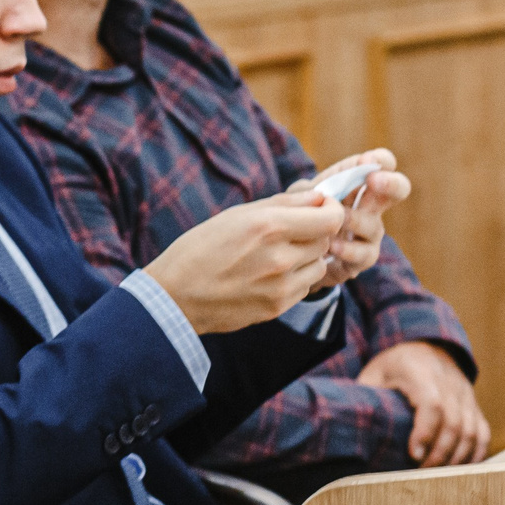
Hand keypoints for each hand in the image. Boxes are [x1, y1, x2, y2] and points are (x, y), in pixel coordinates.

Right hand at [140, 196, 346, 335]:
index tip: (319, 208)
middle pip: (326, 240)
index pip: (331, 217)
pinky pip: (305, 287)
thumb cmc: (199, 250)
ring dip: (307, 257)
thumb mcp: (236, 215)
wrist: (174, 297)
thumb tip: (318, 196)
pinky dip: (295, 278)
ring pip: (319, 265)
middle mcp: (280, 257)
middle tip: (290, 232)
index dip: (330, 209)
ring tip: (276, 256)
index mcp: (269, 226)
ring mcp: (281, 286)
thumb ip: (283, 204)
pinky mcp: (278, 307)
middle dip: (314, 232)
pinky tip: (268, 276)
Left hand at [297, 150, 410, 287]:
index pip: (383, 164)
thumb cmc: (301, 216)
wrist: (293, 253)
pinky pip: (364, 254)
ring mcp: (369, 234)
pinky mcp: (361, 259)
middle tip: (374, 180)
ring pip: (375, 225)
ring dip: (355, 220)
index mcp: (359, 185)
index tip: (367, 162)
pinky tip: (331, 245)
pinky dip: (348, 249)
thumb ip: (312, 188)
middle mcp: (371, 207)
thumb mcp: (300, 196)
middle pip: (399, 189)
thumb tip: (328, 188)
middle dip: (391, 183)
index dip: (380, 160)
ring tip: (336, 220)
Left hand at [360, 340, 490, 465]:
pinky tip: (459, 471)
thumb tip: (349, 428)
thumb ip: (365, 398)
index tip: (413, 455)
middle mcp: (450, 382)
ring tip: (436, 478)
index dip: (425, 432)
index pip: (432, 404)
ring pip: (472, 431)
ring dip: (456, 459)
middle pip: (455, 423)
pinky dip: (475, 455)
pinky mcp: (475, 405)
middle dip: (439, 454)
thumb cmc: (394, 365)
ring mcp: (466, 394)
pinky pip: (483, 433)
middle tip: (420, 475)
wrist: (427, 345)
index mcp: (421, 372)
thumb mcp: (374, 374)